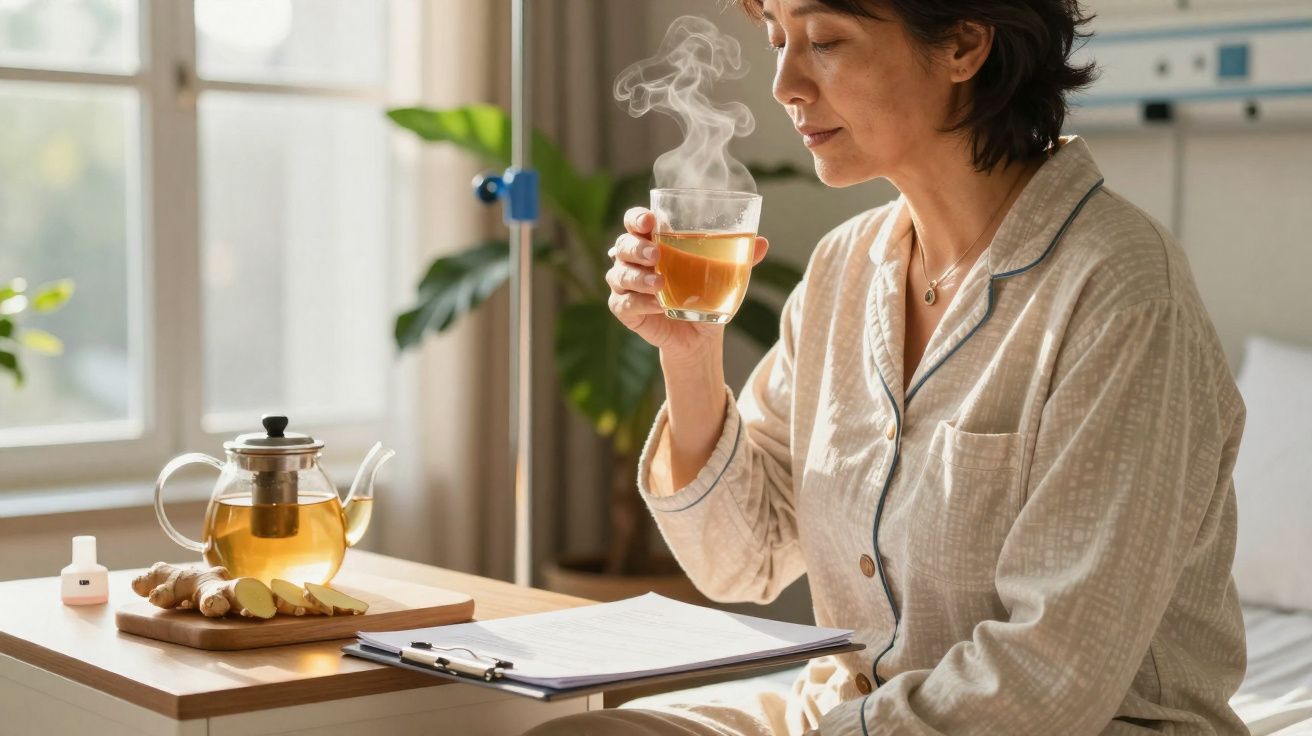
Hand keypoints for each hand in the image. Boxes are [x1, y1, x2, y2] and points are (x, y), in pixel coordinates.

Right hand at [606, 207, 768, 363]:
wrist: (699, 335)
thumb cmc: (705, 294)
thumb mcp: (724, 275)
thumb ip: (740, 257)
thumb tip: (763, 242)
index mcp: (653, 241)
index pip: (635, 222)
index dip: (637, 218)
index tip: (650, 221)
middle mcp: (634, 260)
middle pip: (623, 245)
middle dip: (637, 247)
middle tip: (657, 254)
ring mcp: (626, 285)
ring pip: (619, 274)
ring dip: (638, 277)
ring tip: (659, 283)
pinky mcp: (625, 310)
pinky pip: (624, 303)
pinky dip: (639, 303)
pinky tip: (657, 305)